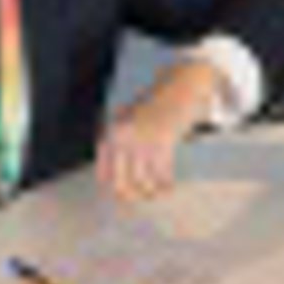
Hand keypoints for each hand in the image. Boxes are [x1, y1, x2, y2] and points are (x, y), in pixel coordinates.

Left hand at [95, 58, 218, 201]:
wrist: (180, 84)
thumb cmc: (156, 103)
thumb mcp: (129, 118)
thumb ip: (121, 141)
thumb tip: (116, 174)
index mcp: (112, 133)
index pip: (104, 175)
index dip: (113, 191)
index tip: (124, 198)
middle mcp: (123, 138)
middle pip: (121, 184)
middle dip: (133, 197)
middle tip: (143, 199)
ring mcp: (142, 140)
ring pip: (142, 182)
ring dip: (151, 192)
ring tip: (157, 193)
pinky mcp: (163, 141)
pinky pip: (161, 174)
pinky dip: (165, 185)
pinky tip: (169, 187)